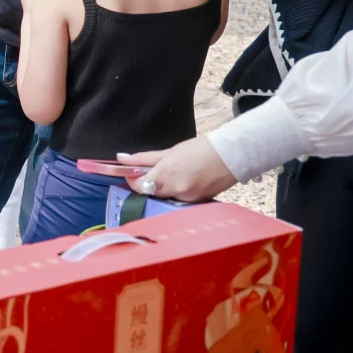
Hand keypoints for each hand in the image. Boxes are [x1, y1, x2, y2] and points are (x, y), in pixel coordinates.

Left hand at [117, 137, 237, 201]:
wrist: (231, 156)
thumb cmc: (201, 149)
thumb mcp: (169, 151)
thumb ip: (144, 158)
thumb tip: (121, 158)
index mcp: (165, 174)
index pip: (138, 186)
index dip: (133, 180)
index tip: (133, 173)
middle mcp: (174, 189)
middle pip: (150, 193)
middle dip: (148, 184)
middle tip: (155, 172)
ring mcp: (186, 199)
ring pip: (165, 197)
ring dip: (164, 189)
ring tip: (177, 174)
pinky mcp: (196, 203)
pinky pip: (179, 200)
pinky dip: (177, 192)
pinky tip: (186, 181)